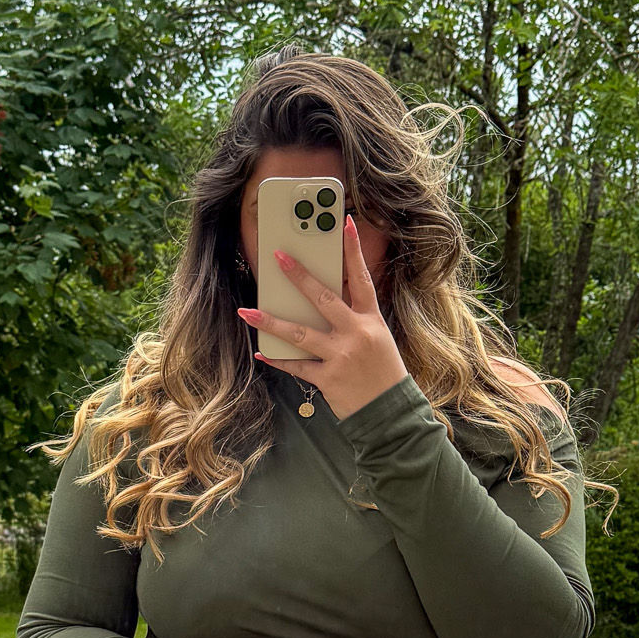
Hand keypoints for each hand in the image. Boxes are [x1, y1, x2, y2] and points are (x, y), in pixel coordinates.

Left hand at [237, 214, 408, 420]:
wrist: (390, 414)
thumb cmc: (383, 374)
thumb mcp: (377, 339)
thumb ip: (354, 319)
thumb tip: (323, 300)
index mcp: (371, 321)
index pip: (362, 278)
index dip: (353, 250)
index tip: (343, 223)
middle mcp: (356, 334)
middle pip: (324, 299)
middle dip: (300, 276)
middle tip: (279, 256)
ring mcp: (340, 356)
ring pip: (299, 334)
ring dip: (271, 321)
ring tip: (248, 310)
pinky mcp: (327, 379)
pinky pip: (296, 366)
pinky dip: (278, 359)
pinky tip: (261, 351)